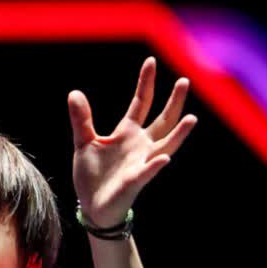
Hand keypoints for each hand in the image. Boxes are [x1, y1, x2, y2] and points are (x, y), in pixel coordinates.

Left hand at [68, 56, 196, 226]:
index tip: (151, 61)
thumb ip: (81, 119)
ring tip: (191, 118)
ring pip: (166, 144)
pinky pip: (148, 171)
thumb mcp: (83, 142)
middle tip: (184, 81)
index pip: (141, 102)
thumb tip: (74, 93)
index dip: (146, 82)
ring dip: (179, 133)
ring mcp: (141, 162)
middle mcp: (140, 145)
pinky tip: (164, 157)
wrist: (92, 206)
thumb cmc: (92, 175)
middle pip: (162, 119)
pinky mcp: (135, 180)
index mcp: (127, 132)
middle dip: (173, 101)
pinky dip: (156, 164)